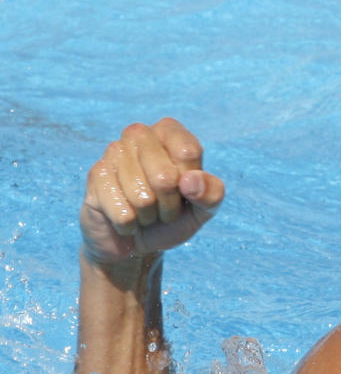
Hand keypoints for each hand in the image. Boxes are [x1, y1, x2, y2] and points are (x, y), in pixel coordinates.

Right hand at [80, 118, 223, 263]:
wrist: (137, 241)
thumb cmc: (173, 216)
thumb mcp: (203, 208)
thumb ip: (211, 193)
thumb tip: (190, 181)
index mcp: (170, 132)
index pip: (188, 152)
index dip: (191, 182)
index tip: (186, 188)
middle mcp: (139, 134)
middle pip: (165, 177)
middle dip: (170, 204)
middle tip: (164, 206)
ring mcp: (113, 152)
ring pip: (143, 198)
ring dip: (150, 216)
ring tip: (145, 211)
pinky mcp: (96, 176)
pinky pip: (124, 213)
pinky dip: (130, 226)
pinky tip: (126, 218)